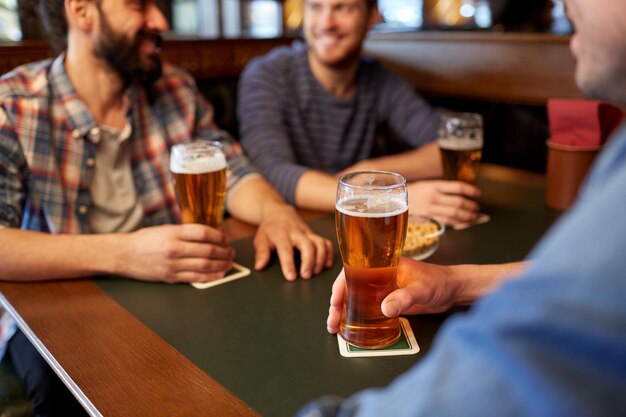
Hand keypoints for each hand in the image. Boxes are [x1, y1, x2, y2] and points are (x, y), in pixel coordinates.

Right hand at [121, 224, 234, 282]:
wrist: (123, 254)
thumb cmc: (145, 240)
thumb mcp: (165, 229)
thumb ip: (185, 232)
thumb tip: (209, 236)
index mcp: (172, 233)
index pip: (202, 232)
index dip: (218, 236)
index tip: (226, 238)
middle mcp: (173, 249)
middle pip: (206, 250)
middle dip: (223, 252)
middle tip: (231, 251)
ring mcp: (172, 265)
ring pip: (204, 265)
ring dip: (221, 264)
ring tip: (229, 262)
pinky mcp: (170, 277)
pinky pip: (195, 278)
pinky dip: (211, 276)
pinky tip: (220, 274)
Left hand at [253, 204, 333, 280]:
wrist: (280, 213)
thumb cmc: (270, 229)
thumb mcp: (260, 239)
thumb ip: (261, 253)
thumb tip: (259, 266)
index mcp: (281, 234)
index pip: (286, 249)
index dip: (289, 264)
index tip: (291, 277)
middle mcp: (297, 232)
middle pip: (307, 245)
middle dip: (309, 261)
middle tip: (306, 275)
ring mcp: (308, 233)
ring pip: (319, 243)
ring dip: (321, 258)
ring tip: (316, 272)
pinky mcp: (315, 235)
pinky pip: (326, 242)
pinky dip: (329, 253)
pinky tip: (327, 265)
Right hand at [327, 258, 460, 333]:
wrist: (454, 290)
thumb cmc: (440, 282)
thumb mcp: (422, 290)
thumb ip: (404, 298)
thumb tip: (383, 309)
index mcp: (382, 264)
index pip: (352, 271)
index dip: (340, 286)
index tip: (334, 302)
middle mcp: (378, 275)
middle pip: (349, 286)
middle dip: (337, 303)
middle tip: (332, 322)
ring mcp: (382, 288)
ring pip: (355, 298)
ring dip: (343, 311)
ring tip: (335, 327)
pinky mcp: (388, 300)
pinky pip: (366, 307)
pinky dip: (356, 315)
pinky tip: (350, 326)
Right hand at [407, 180, 480, 225]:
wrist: (393, 200)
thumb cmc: (414, 193)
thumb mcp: (427, 185)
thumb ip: (442, 189)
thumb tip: (463, 194)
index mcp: (434, 185)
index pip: (458, 186)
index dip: (471, 190)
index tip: (478, 194)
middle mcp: (433, 196)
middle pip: (458, 202)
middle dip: (471, 206)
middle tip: (477, 208)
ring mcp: (430, 208)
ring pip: (454, 213)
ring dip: (467, 216)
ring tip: (474, 216)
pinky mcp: (427, 218)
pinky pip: (446, 221)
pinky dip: (457, 222)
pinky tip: (463, 222)